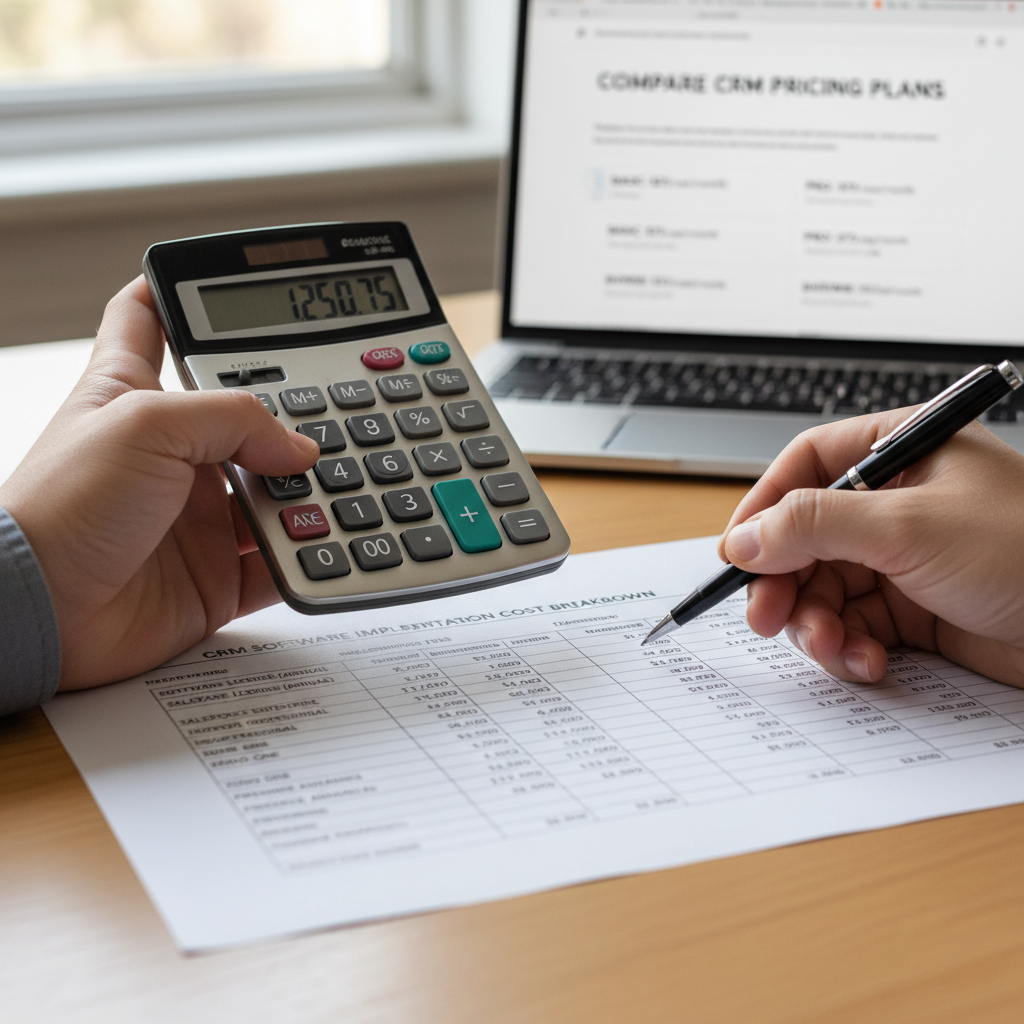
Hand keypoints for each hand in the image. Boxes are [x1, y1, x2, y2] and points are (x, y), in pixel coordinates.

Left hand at [0, 277, 319, 689]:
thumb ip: (236, 420)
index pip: (151, 321)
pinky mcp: (218, 574)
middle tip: (335, 406)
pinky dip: (311, 555)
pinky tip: (330, 540)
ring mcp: (198, 515)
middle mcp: (173, 453)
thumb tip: (302, 450)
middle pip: (247, 416)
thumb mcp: (147, 425)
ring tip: (340, 483)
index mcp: (137, 394)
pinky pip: (281, 562)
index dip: (182, 292)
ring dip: (311, 491)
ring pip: (277, 492)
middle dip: (292, 411)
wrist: (44, 611)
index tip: (223, 276)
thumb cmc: (62, 508)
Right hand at [718, 411, 1023, 686]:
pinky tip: (869, 664)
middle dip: (784, 582)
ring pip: (824, 587)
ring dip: (816, 624)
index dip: (763, 508)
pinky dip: (850, 648)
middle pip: (804, 536)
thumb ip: (815, 525)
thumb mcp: (908, 527)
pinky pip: (855, 625)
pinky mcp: (915, 610)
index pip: (805, 466)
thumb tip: (745, 538)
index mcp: (901, 450)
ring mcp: (904, 557)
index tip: (736, 554)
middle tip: (766, 618)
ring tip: (833, 648)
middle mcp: (896, 500)